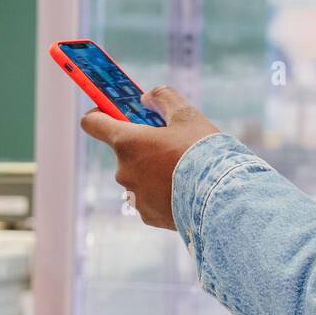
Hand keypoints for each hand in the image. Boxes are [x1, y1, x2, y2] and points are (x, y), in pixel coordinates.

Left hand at [80, 85, 219, 230]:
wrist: (222, 196)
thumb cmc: (203, 152)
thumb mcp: (187, 115)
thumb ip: (163, 98)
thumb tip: (146, 99)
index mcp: (127, 142)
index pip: (93, 123)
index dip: (99, 113)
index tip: (110, 111)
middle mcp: (123, 170)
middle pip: (125, 151)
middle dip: (143, 145)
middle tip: (172, 143)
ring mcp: (135, 196)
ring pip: (140, 175)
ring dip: (154, 170)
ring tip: (185, 170)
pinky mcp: (148, 216)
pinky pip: (150, 197)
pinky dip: (163, 192)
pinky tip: (186, 190)